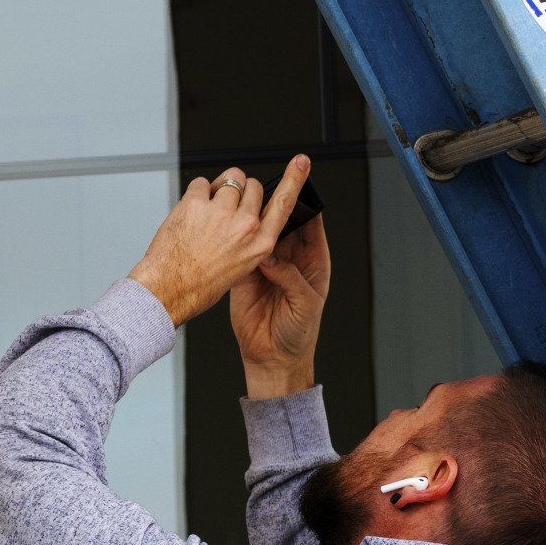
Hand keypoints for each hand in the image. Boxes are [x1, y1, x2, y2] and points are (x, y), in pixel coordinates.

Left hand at [129, 159, 308, 328]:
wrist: (168, 289)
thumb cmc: (200, 283)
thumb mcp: (240, 266)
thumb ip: (248, 238)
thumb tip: (245, 213)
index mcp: (259, 244)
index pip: (283, 205)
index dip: (294, 180)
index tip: (301, 164)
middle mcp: (245, 227)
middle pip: (253, 186)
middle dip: (240, 191)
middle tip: (224, 207)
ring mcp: (221, 213)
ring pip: (229, 179)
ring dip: (218, 189)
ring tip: (205, 213)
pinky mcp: (197, 204)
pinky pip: (202, 183)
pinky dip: (196, 193)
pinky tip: (190, 213)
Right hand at [230, 207, 331, 398]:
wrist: (272, 358)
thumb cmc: (299, 333)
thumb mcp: (305, 305)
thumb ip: (291, 278)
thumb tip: (271, 258)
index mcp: (312, 260)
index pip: (311, 223)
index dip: (306, 204)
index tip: (298, 186)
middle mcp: (290, 257)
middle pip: (284, 221)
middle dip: (277, 205)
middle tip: (266, 193)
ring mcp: (267, 263)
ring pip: (261, 231)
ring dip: (255, 220)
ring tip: (248, 208)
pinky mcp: (244, 273)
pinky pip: (241, 250)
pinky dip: (237, 240)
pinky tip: (233, 231)